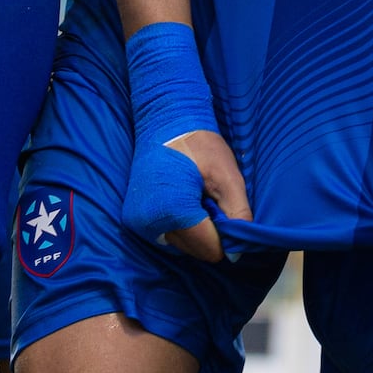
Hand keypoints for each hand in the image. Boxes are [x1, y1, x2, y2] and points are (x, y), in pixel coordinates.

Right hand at [139, 129, 251, 263]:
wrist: (166, 120)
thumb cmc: (199, 142)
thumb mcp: (228, 175)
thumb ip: (237, 214)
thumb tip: (237, 252)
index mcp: (171, 210)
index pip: (210, 247)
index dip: (227, 233)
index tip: (228, 207)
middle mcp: (149, 223)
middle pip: (196, 250)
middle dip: (210, 231)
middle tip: (211, 198)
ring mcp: (139, 223)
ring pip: (182, 245)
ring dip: (196, 229)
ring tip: (197, 196)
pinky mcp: (135, 220)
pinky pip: (168, 236)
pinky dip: (182, 226)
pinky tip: (184, 200)